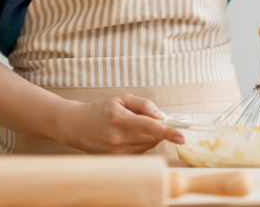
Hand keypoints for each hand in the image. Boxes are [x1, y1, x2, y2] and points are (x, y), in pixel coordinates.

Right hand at [54, 94, 183, 153]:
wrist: (77, 126)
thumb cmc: (101, 110)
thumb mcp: (121, 99)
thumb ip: (144, 105)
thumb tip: (162, 116)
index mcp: (119, 118)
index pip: (149, 126)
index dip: (167, 132)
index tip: (182, 137)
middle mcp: (117, 137)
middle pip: (151, 138)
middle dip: (158, 130)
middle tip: (149, 120)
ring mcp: (116, 151)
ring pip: (147, 146)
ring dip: (149, 137)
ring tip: (133, 127)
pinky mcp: (116, 159)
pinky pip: (139, 153)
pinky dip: (141, 144)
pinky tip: (128, 136)